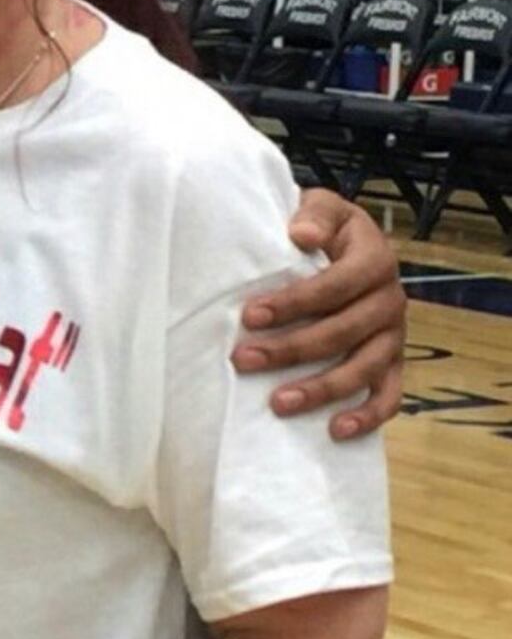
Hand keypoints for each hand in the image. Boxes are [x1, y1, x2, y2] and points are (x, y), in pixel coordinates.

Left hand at [231, 194, 404, 439]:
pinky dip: (367, 416)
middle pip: (343, 331)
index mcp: (375, 259)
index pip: (335, 285)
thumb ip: (313, 215)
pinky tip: (335, 430)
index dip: (293, 303)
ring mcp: (395, 336)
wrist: (347, 246)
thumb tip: (301, 234)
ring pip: (363, 369)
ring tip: (278, 403)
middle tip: (243, 360)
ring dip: (321, 389)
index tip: (249, 315)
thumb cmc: (322, 229)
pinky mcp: (393, 365)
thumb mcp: (321, 208)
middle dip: (290, 348)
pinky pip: (389, 397)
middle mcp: (391, 300)